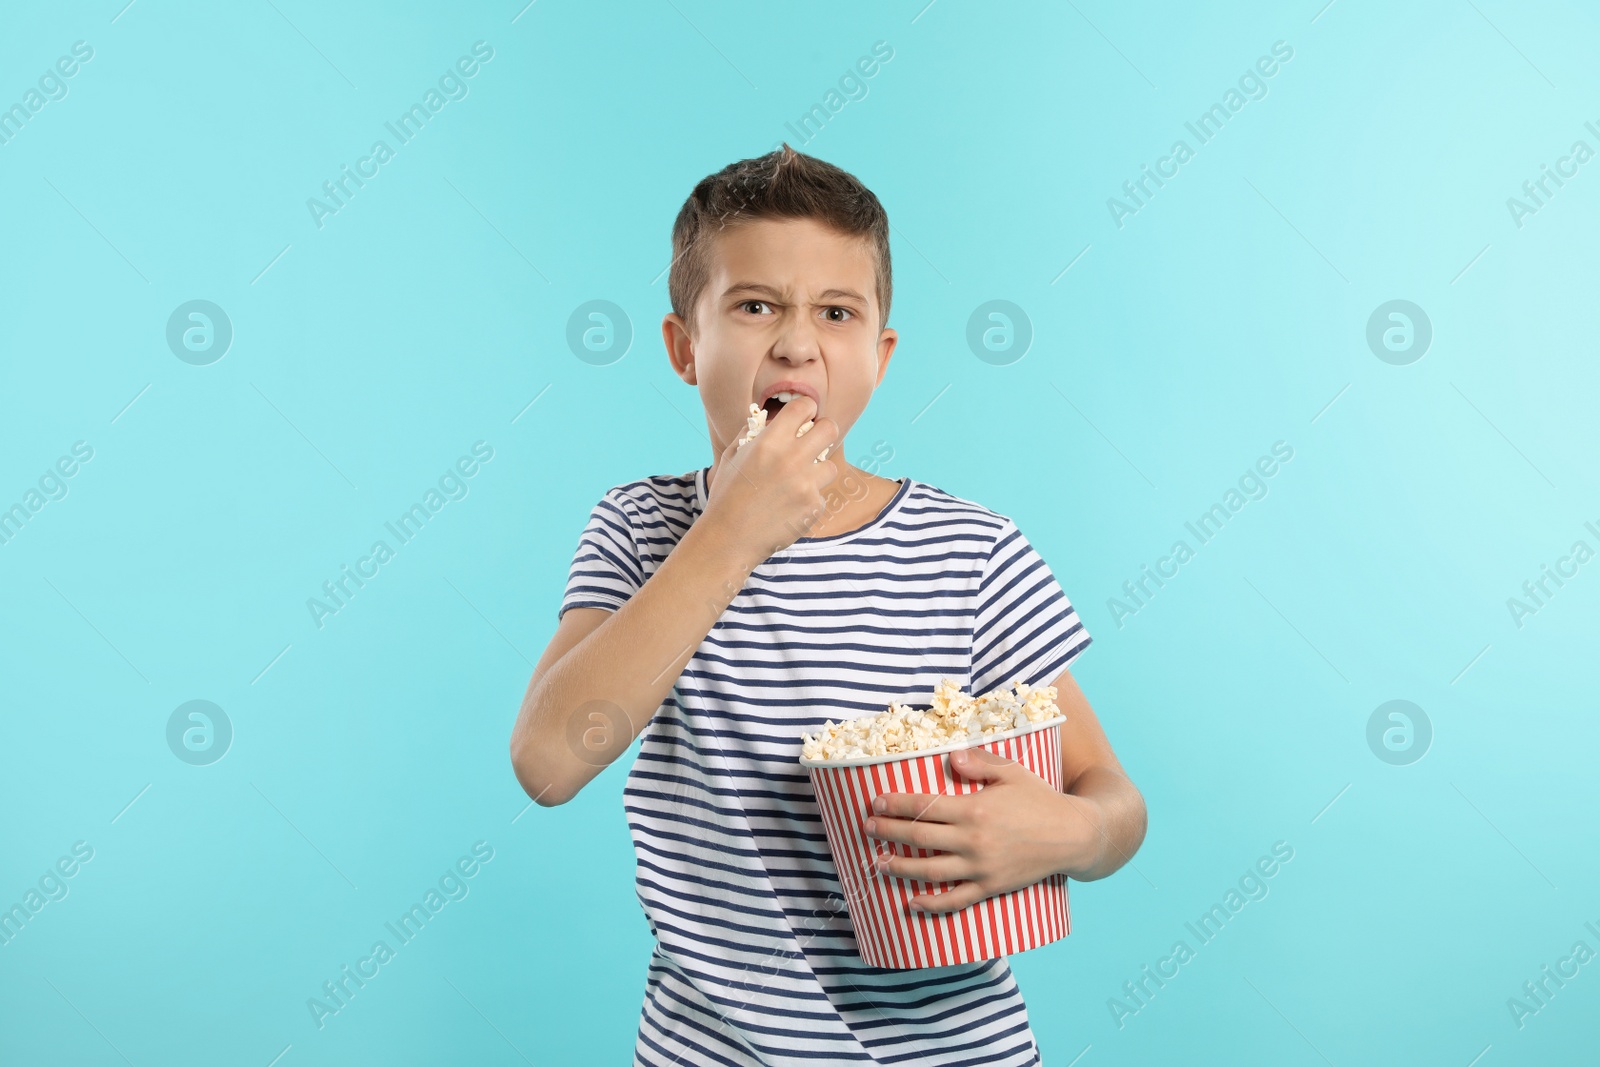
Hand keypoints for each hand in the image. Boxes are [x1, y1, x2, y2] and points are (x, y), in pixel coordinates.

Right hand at [700, 394, 840, 565]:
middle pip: (829, 429)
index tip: (803, 419)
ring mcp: (806, 484)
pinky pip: (821, 496)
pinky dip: (808, 501)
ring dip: (817, 472)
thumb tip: (770, 418)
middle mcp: (791, 458)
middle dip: (823, 433)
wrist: (728, 538)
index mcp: (770, 441)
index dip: (806, 410)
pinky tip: (788, 509)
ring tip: (796, 484)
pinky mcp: (813, 507)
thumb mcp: (732, 456)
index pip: (804, 406)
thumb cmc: (727, 495)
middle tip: (813, 443)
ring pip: (830, 466)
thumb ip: (753, 433)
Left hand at [861, 746, 1104, 912]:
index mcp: (974, 809)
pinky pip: (956, 900)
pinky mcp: (990, 887)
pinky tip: (911, 903)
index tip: (875, 802)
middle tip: (867, 828)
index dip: (896, 805)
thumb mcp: (1012, 772)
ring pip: (930, 871)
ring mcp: (981, 867)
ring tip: (878, 863)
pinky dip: (932, 905)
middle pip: (919, 838)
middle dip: (888, 832)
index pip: (924, 807)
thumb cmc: (1040, 799)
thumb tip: (950, 758)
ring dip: (900, 868)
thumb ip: (979, 764)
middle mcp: (973, 841)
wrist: (1073, 836)